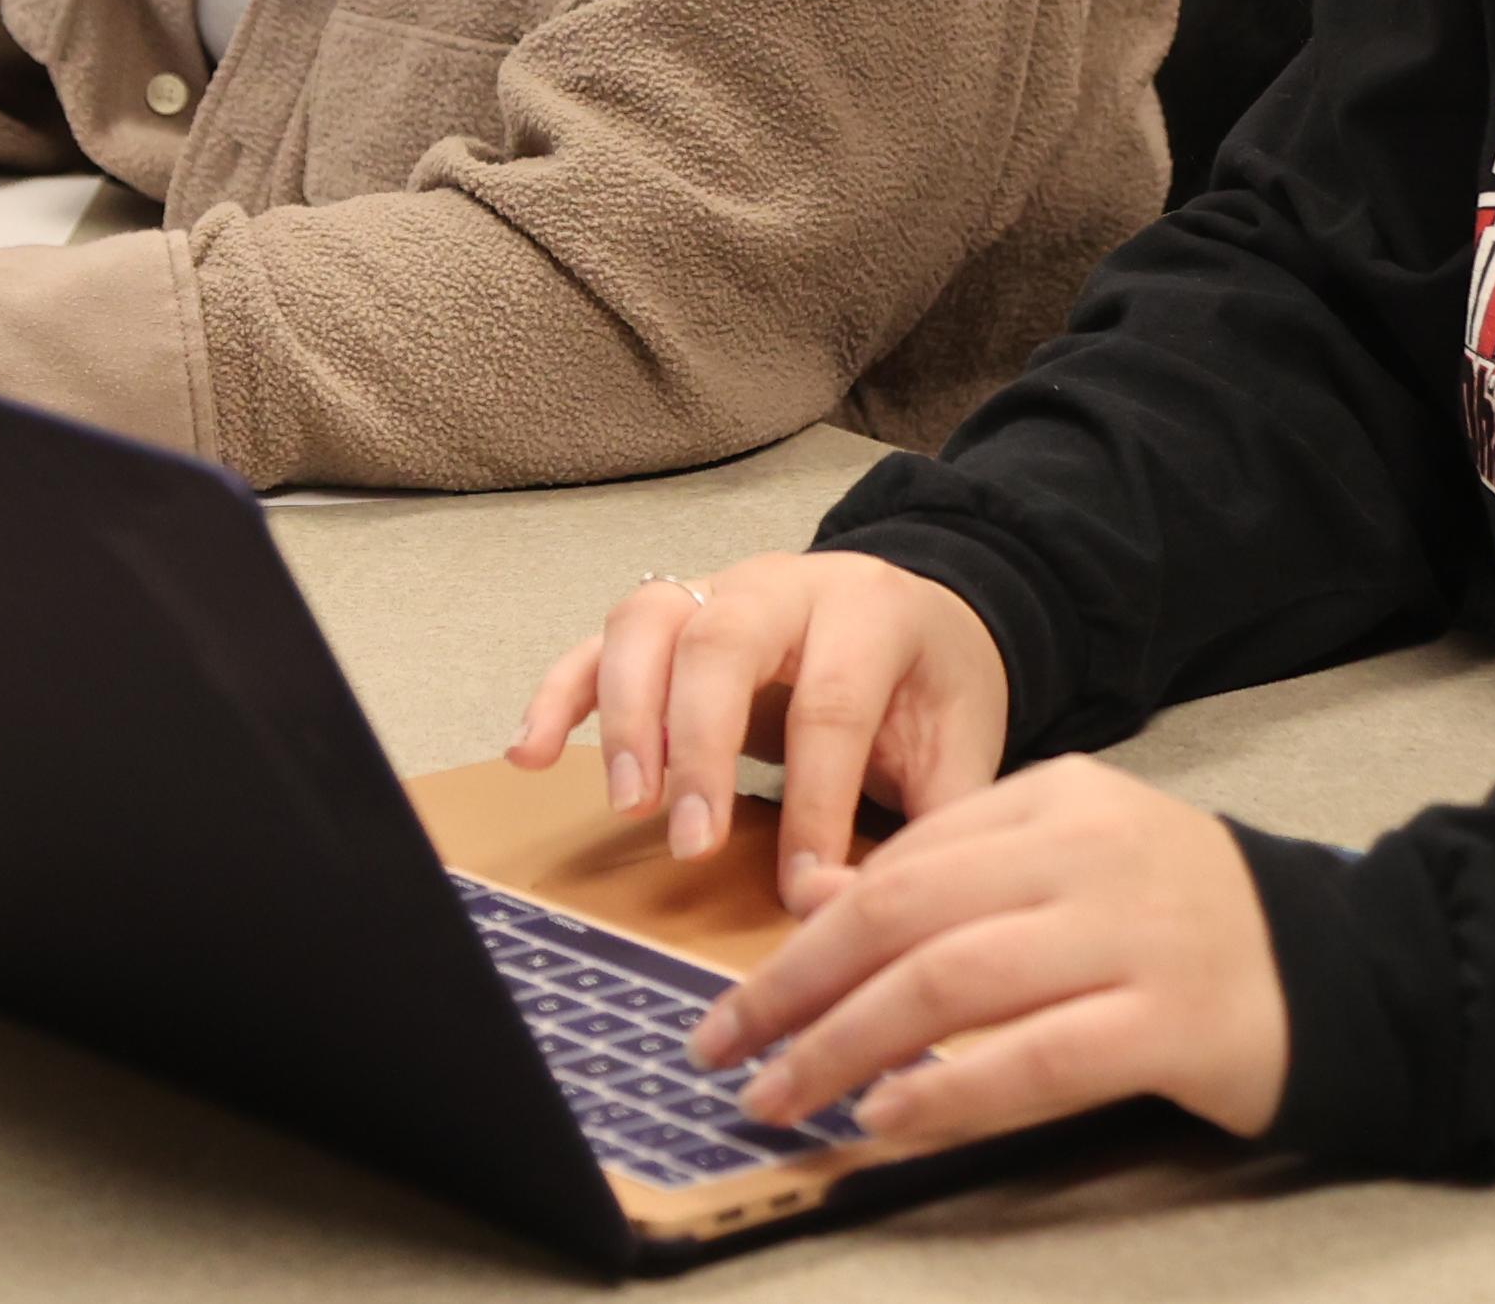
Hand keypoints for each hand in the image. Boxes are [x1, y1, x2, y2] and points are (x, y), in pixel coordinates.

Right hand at [511, 550, 1012, 912]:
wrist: (921, 613)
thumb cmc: (933, 689)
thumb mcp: (963, 750)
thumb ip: (930, 828)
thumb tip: (846, 910)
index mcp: (872, 612)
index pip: (831, 704)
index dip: (814, 800)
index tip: (803, 888)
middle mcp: (783, 586)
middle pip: (721, 644)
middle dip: (698, 748)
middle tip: (690, 844)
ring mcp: (715, 590)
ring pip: (646, 623)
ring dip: (625, 718)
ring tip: (626, 806)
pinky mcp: (668, 618)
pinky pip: (596, 642)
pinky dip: (557, 694)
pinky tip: (531, 754)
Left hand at [688, 755, 1290, 1147]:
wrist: (1344, 963)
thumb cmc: (1188, 923)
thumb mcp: (1073, 863)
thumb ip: (961, 875)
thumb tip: (819, 905)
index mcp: (1057, 799)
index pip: (899, 861)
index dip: (801, 936)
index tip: (734, 1002)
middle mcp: (1089, 853)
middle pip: (905, 914)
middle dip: (795, 988)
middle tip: (722, 1050)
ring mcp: (1134, 934)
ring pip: (951, 982)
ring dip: (846, 1047)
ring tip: (781, 1097)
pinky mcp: (1173, 1020)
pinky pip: (1037, 1058)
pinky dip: (950, 1090)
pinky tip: (888, 1121)